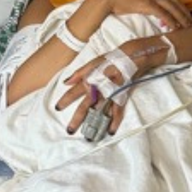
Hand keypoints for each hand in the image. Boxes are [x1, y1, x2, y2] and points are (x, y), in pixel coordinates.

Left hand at [55, 37, 171, 137]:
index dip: (66, 100)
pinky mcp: (122, 96)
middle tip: (70, 130)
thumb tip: (66, 82)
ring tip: (89, 136)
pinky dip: (114, 122)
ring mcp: (111, 93)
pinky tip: (110, 131)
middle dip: (77, 119)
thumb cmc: (113, 58)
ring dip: (94, 124)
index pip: (75, 91)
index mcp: (91, 79)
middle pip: (85, 106)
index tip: (57, 108)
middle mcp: (99, 88)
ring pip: (100, 111)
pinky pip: (117, 111)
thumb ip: (80, 73)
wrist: (133, 56)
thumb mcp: (94, 62)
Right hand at [78, 0, 191, 33]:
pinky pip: (163, 13)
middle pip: (176, 2)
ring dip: (182, 18)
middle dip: (186, 13)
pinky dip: (171, 21)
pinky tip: (175, 28)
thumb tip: (149, 5)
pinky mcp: (146, 3)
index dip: (182, 7)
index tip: (188, 16)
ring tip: (188, 28)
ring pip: (172, 8)